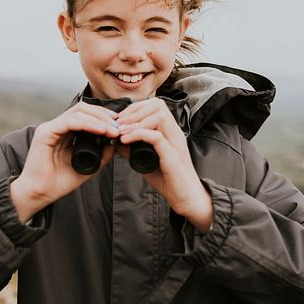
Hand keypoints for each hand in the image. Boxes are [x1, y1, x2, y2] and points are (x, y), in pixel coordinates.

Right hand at [10, 102, 119, 221]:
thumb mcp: (88, 166)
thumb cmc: (59, 183)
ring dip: (98, 119)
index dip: (103, 116)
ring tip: (113, 130)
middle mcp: (57, 127)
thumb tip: (116, 142)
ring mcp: (50, 128)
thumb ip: (101, 154)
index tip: (119, 125)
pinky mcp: (45, 133)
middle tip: (118, 126)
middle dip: (103, 115)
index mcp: (65, 132)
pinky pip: (69, 122)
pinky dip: (87, 124)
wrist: (39, 194)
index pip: (85, 114)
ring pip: (77, 112)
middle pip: (82, 109)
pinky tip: (101, 130)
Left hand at [114, 98, 213, 231]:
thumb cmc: (169, 180)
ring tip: (121, 132)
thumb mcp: (146, 161)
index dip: (136, 108)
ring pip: (159, 116)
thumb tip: (117, 142)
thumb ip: (134, 150)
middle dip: (134, 111)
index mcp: (170, 132)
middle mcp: (175, 133)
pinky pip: (157, 137)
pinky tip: (125, 141)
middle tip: (118, 124)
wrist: (186, 198)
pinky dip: (138, 135)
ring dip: (136, 121)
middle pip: (158, 105)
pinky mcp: (172, 156)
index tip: (121, 119)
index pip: (155, 105)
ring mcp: (175, 143)